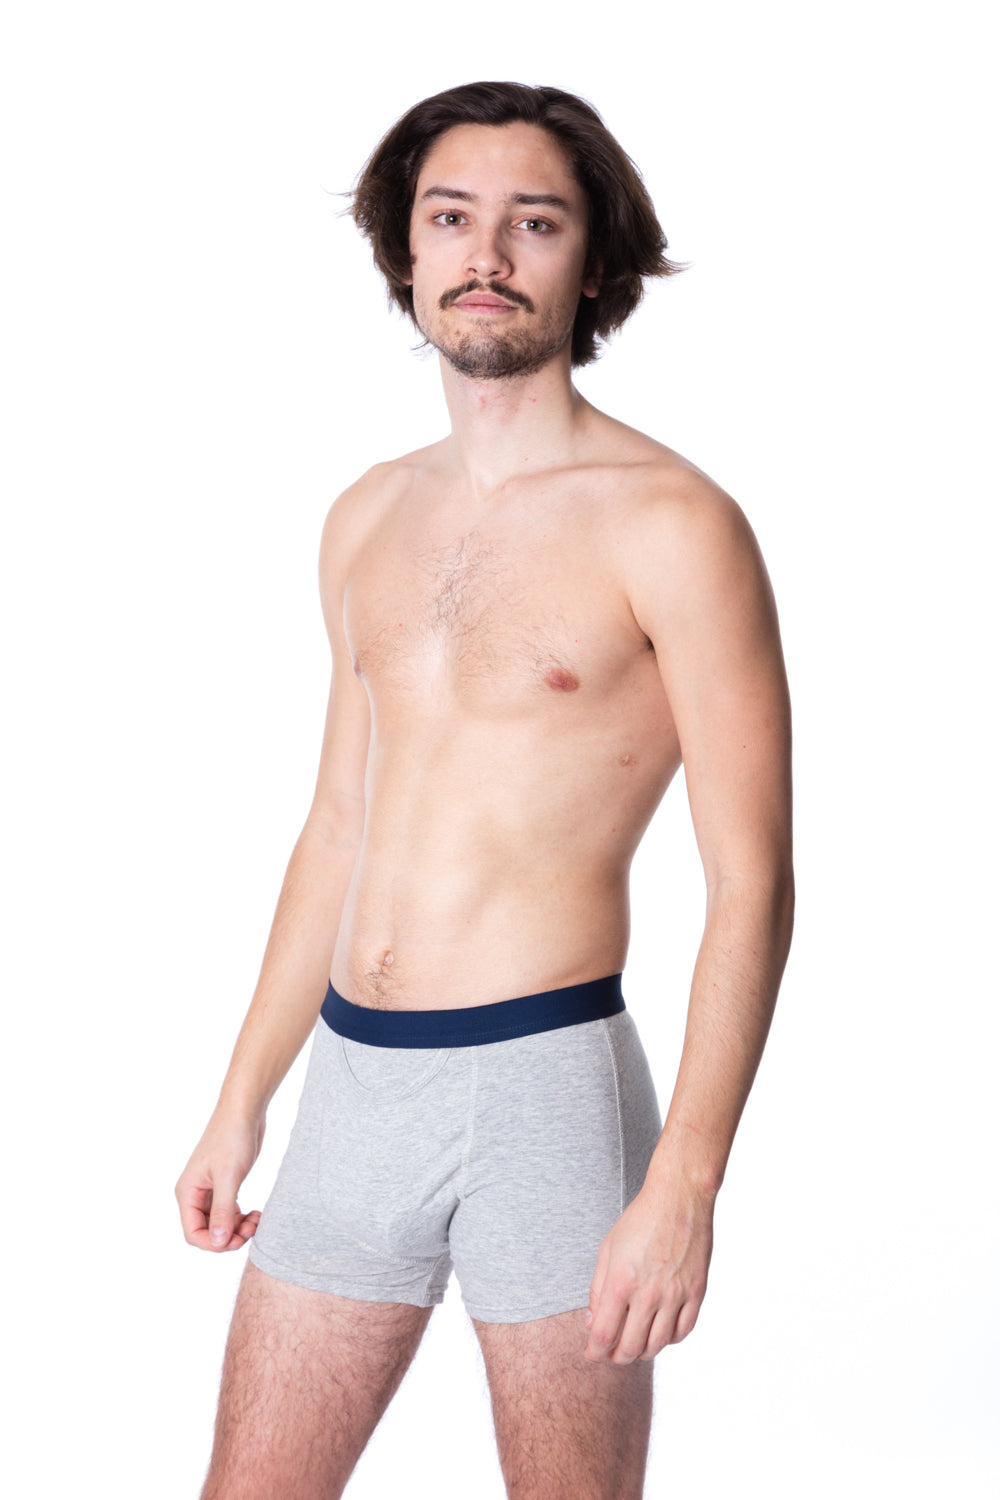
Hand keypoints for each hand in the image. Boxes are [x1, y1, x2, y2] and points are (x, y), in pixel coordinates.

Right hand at [175, 1109, 265, 1252]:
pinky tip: (256, 1214)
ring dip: (237, 1229)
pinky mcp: (224, 1185)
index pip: (193, 1233)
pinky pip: (229, 1212)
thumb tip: (217, 1242)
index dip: (214, 1244)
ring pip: (219, 1224)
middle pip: (206, 1232)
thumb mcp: (229, 1177)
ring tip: (257, 1221)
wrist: (244, 1111)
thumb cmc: (233, 1138)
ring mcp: (209, 1190)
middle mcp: (194, 1193)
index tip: (238, 1239)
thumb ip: (222, 1211)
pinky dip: (241, 1218)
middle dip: (228, 1237)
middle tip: (252, 1230)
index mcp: (187, 1192)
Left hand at [584, 1178, 713, 1362]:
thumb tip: (592, 1321)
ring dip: (642, 1352)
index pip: (604, 1335)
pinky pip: (683, 1331)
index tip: (592, 1354)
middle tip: (612, 1355)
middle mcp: (648, 1294)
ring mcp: (675, 1295)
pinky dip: (669, 1340)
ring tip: (634, 1346)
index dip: (595, 1352)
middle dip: (617, 1358)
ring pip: (657, 1345)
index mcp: (621, 1282)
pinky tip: (661, 1333)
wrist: (679, 1198)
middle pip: (631, 1348)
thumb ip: (597, 1289)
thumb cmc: (640, 1219)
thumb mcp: (607, 1249)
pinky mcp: (696, 1292)